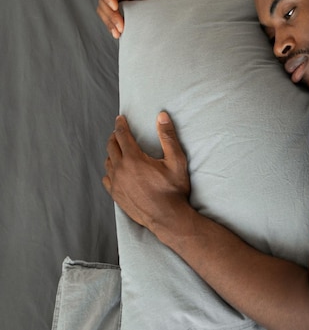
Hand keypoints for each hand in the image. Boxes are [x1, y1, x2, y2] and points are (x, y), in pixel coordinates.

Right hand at [95, 0, 190, 38]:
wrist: (182, 7)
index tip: (115, 7)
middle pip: (103, 2)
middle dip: (109, 14)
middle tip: (121, 26)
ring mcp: (124, 4)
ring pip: (107, 13)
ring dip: (110, 23)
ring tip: (119, 33)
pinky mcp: (129, 16)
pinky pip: (115, 21)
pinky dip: (114, 27)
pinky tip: (119, 34)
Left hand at [102, 112, 190, 231]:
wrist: (167, 217)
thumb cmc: (173, 190)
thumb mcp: (176, 161)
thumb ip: (168, 137)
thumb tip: (162, 116)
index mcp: (134, 158)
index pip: (122, 135)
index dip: (121, 125)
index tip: (120, 118)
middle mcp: (121, 169)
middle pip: (111, 146)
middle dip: (114, 136)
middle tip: (118, 132)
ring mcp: (116, 183)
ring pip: (108, 162)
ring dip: (112, 153)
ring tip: (117, 150)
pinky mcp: (116, 195)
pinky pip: (107, 178)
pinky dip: (110, 170)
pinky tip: (115, 171)